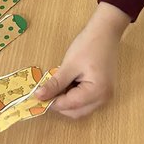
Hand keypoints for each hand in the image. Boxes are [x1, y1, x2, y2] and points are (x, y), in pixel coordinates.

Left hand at [41, 3, 130, 119]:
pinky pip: (85, 101)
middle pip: (76, 112)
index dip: (52, 103)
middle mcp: (103, 98)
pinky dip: (74, 97)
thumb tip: (38, 96)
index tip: (37, 96)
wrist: (105, 32)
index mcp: (97, 91)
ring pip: (80, 108)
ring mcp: (105, 96)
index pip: (69, 105)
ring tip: (58, 85)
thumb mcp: (69, 65)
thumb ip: (55, 84)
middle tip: (47, 90)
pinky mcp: (102, 91)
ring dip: (66, 101)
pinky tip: (68, 84)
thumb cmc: (88, 45)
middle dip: (59, 104)